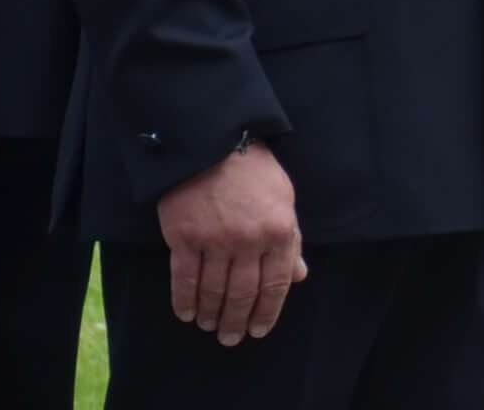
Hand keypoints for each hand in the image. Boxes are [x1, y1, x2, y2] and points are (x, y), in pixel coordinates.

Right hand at [156, 139, 305, 344]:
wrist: (214, 144)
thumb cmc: (255, 172)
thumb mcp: (284, 201)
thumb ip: (290, 241)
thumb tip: (299, 277)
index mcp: (279, 231)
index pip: (276, 284)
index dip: (267, 312)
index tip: (259, 330)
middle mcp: (249, 240)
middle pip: (243, 293)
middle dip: (237, 320)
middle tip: (230, 338)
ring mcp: (215, 241)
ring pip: (213, 291)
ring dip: (211, 314)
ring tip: (209, 326)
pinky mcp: (184, 238)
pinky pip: (184, 280)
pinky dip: (185, 301)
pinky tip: (187, 313)